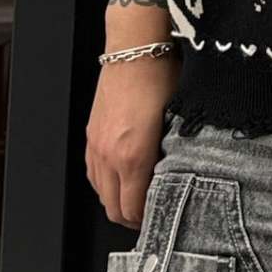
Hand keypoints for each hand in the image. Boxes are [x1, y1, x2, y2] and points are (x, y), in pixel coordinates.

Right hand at [85, 53, 180, 228]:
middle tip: (151, 216)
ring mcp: (96, 146)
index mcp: (133, 157)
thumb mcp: (177, 121)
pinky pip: (93, 173)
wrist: (135, 50)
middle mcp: (109, 156)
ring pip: (100, 193)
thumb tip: (181, 178)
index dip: (147, 221)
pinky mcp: (90, 135)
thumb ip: (174, 156)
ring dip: (117, 201)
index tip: (162, 220)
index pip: (133, 209)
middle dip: (132, 218)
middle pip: (113, 208)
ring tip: (137, 200)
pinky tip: (121, 178)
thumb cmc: (162, 79)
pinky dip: (105, 183)